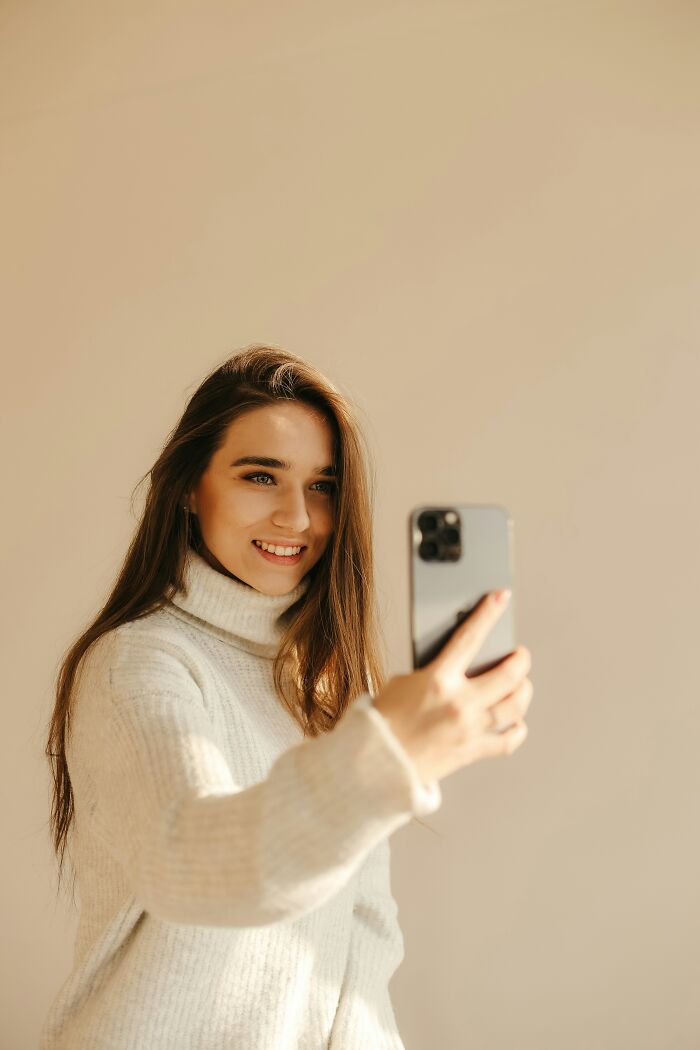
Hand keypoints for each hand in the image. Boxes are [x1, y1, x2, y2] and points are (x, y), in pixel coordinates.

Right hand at [372, 591, 532, 783]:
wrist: (377, 762)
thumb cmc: (385, 719)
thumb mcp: (403, 681)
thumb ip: (434, 670)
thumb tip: (460, 662)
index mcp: (438, 679)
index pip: (471, 637)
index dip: (489, 613)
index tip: (502, 597)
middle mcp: (459, 703)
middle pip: (509, 674)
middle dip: (520, 659)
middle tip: (520, 654)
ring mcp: (469, 729)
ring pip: (515, 706)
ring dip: (524, 690)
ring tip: (522, 683)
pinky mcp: (472, 751)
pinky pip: (507, 740)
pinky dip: (517, 729)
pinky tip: (517, 721)